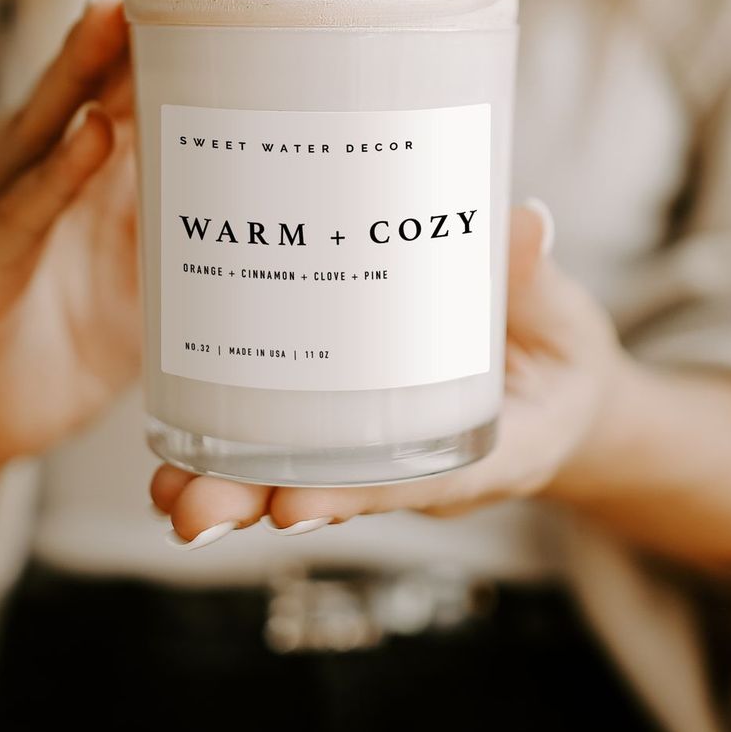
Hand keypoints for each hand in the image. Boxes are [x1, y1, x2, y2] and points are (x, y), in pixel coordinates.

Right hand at [0, 0, 221, 467]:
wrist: (1, 408)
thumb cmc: (86, 322)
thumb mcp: (153, 255)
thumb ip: (191, 204)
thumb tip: (285, 167)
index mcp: (86, 154)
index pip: (126, 71)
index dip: (164, 18)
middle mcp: (40, 160)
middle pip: (85, 71)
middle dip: (126, 4)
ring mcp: (3, 203)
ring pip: (47, 119)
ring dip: (84, 58)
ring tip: (124, 0)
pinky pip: (24, 211)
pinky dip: (58, 174)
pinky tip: (92, 134)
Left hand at [151, 203, 643, 543]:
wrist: (556, 398)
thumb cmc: (562, 362)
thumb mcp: (566, 324)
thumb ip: (538, 283)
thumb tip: (524, 220)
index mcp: (487, 451)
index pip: (419, 485)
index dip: (356, 495)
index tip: (293, 504)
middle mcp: (421, 469)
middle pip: (333, 497)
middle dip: (257, 503)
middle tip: (190, 511)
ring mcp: (380, 456)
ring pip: (296, 483)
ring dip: (229, 489)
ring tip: (164, 492)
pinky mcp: (353, 431)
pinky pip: (290, 450)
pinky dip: (236, 453)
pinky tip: (178, 444)